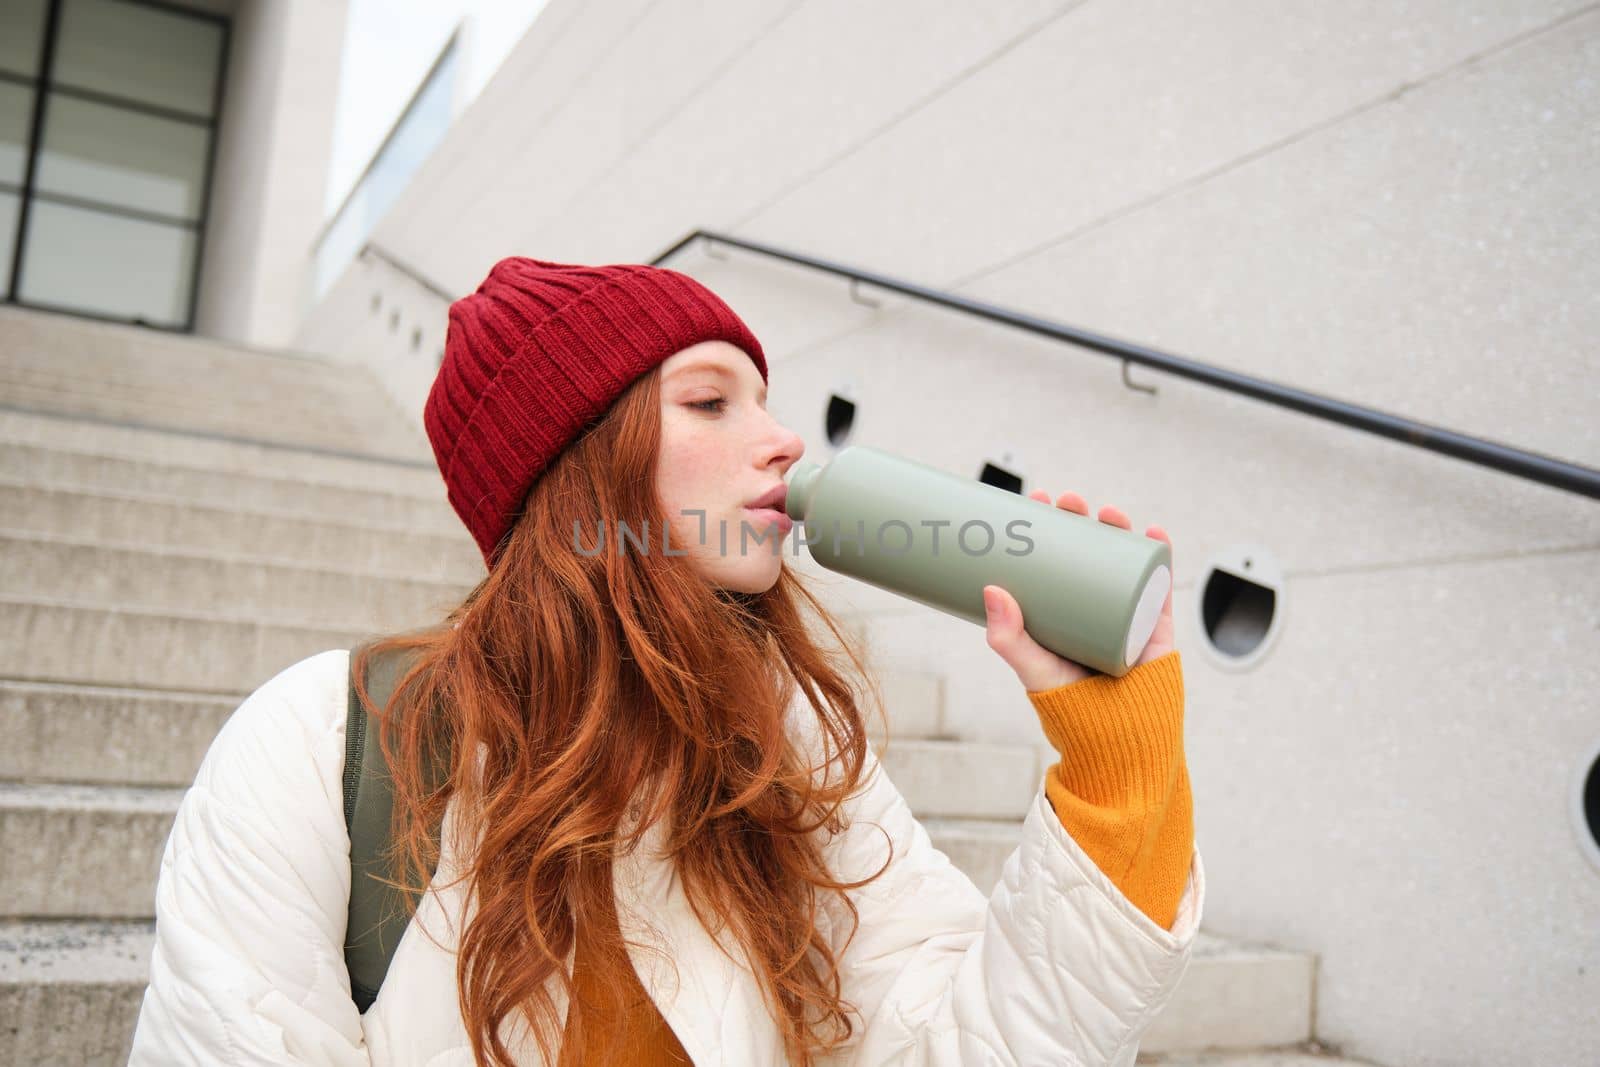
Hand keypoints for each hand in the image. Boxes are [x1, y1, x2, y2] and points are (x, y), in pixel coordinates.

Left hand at [982, 490, 1175, 692]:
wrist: (1117, 741)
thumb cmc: (1068, 707)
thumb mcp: (1032, 668)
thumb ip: (1009, 638)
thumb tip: (991, 590)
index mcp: (1062, 609)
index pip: (1053, 557)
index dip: (1048, 527)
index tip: (1037, 501)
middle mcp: (1094, 605)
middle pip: (1089, 551)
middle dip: (1082, 520)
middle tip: (1069, 501)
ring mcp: (1126, 611)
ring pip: (1124, 560)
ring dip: (1120, 529)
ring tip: (1110, 513)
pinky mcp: (1155, 624)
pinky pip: (1161, 585)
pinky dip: (1161, 556)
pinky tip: (1155, 534)